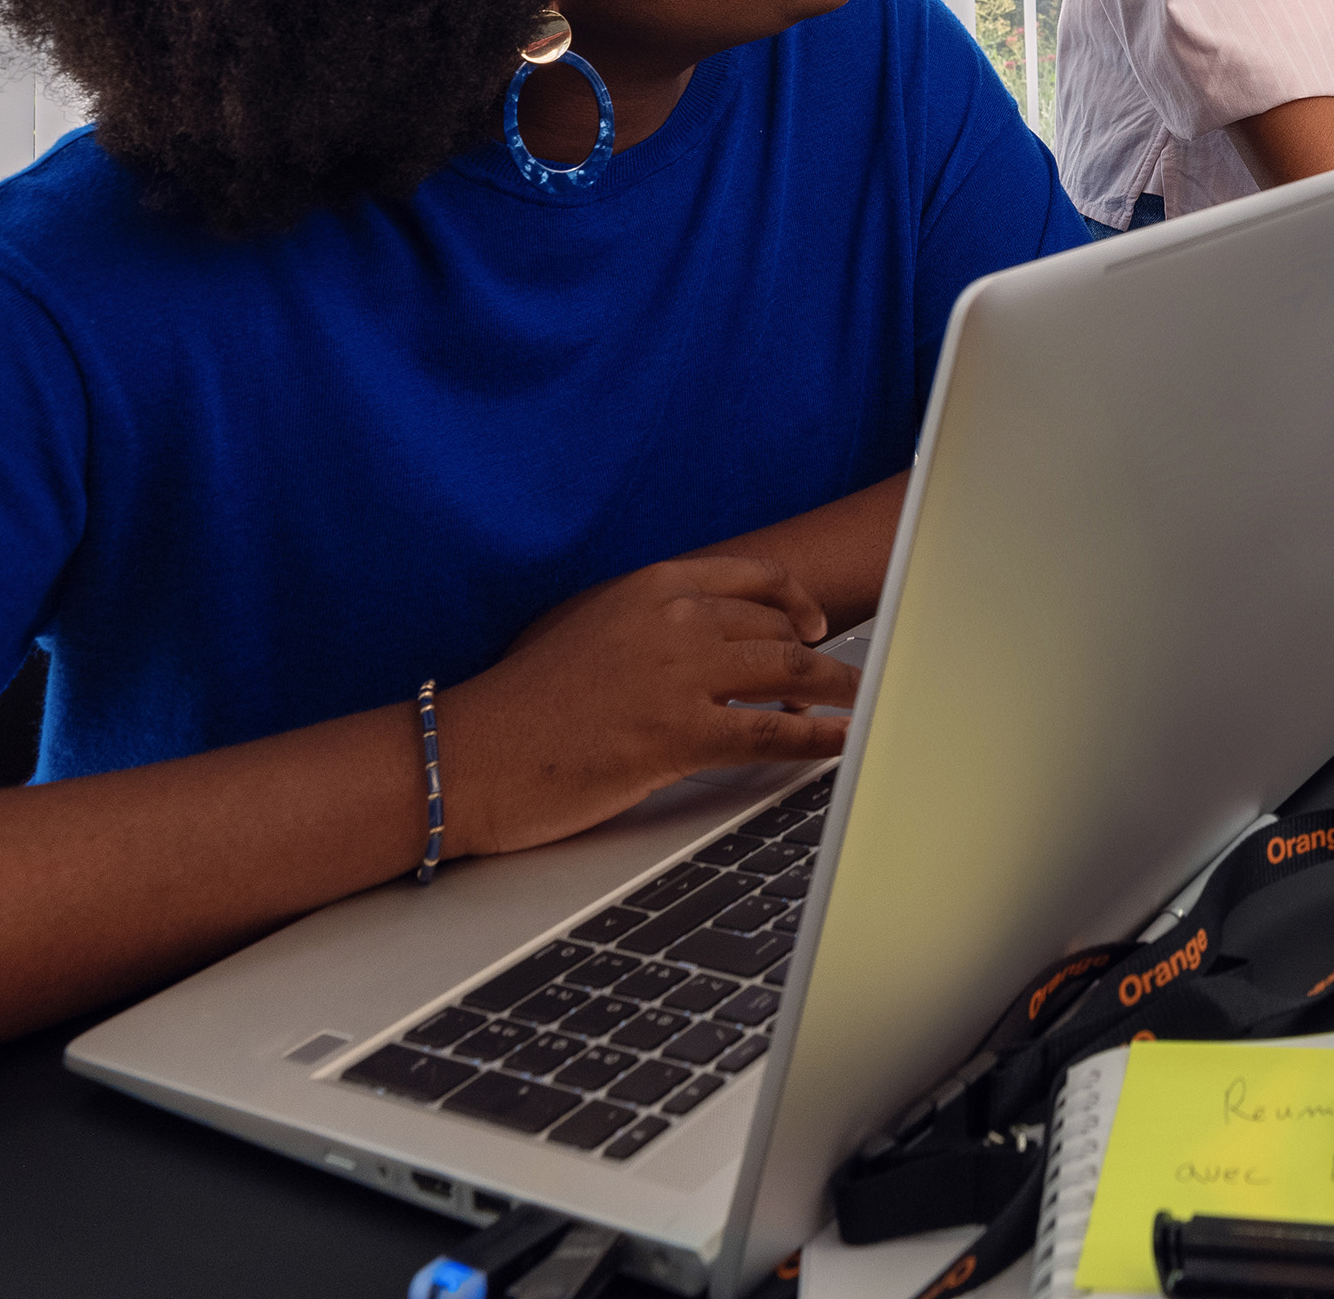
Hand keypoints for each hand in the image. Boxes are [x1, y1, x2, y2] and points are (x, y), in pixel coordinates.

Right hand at [435, 554, 861, 859]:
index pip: (752, 579)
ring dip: (838, 690)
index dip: (798, 601)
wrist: (471, 753)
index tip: (817, 622)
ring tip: (862, 705)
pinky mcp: (677, 734)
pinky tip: (840, 744)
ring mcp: (678, 674)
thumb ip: (650, 622)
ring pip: (790, 672)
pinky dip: (819, 738)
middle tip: (845, 681)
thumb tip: (706, 642)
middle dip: (822, 657)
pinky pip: (772, 732)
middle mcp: (673, 619)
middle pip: (779, 630)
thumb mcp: (588, 627)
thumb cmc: (523, 703)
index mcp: (652, 586)